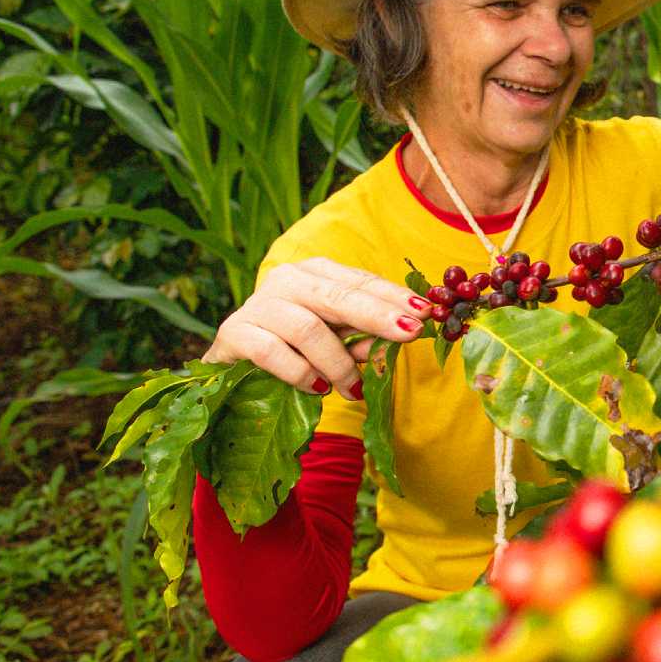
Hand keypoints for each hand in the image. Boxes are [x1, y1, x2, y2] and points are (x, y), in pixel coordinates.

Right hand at [203, 257, 429, 399]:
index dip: (393, 296)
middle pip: (339, 296)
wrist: (235, 365)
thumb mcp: (338, 339)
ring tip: (353, 388)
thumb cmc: (297, 347)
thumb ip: (365, 336)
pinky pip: (273, 352)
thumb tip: (403, 336)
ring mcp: (258, 305)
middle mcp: (286, 281)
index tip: (426, 312)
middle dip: (378, 316)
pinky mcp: (234, 334)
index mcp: (315, 273)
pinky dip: (301, 373)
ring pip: (308, 328)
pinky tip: (317, 388)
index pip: (360, 281)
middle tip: (409, 334)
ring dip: (338, 363)